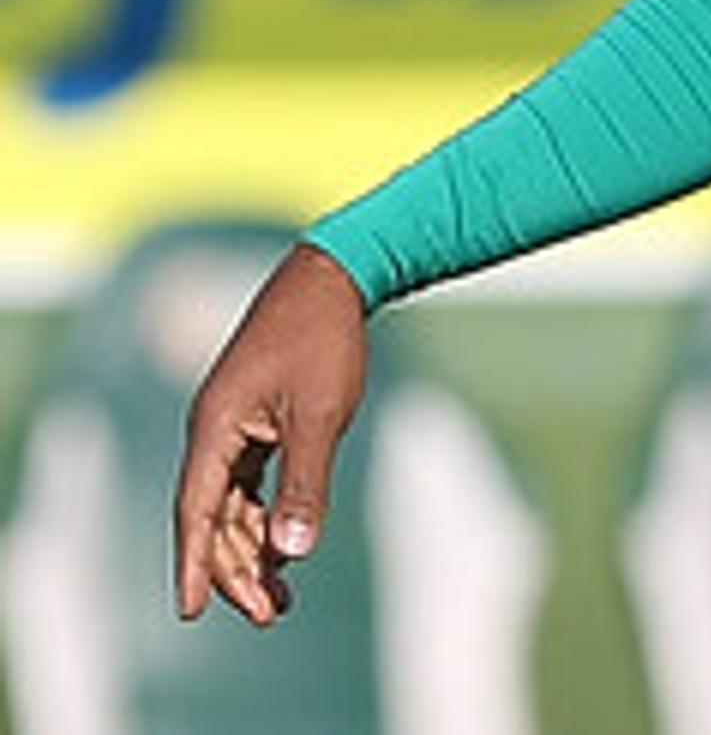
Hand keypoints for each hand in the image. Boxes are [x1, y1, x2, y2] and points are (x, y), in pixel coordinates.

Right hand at [174, 243, 369, 626]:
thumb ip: (304, 483)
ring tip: (279, 598)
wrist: (332, 280)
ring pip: (233, 503)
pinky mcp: (256, 419)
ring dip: (253, 548)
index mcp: (215, 429)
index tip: (192, 611)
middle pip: (213, 516)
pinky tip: (284, 547)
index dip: (194, 564)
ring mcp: (233, 424)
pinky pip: (249, 482)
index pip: (195, 512)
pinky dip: (264, 515)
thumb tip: (291, 551)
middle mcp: (213, 430)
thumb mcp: (320, 416)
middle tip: (270, 615)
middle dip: (236, 568)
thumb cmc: (324, 342)